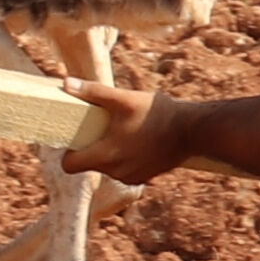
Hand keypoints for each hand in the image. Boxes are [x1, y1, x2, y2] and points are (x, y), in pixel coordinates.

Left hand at [59, 79, 192, 185]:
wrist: (193, 131)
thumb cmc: (157, 113)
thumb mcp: (123, 98)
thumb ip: (93, 92)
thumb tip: (66, 82)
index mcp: (106, 156)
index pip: (70, 165)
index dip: (67, 151)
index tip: (74, 137)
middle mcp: (116, 172)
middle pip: (89, 164)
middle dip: (90, 148)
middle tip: (100, 128)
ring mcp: (132, 177)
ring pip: (107, 167)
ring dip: (109, 153)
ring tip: (121, 132)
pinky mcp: (144, 178)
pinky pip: (124, 170)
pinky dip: (125, 158)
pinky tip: (135, 141)